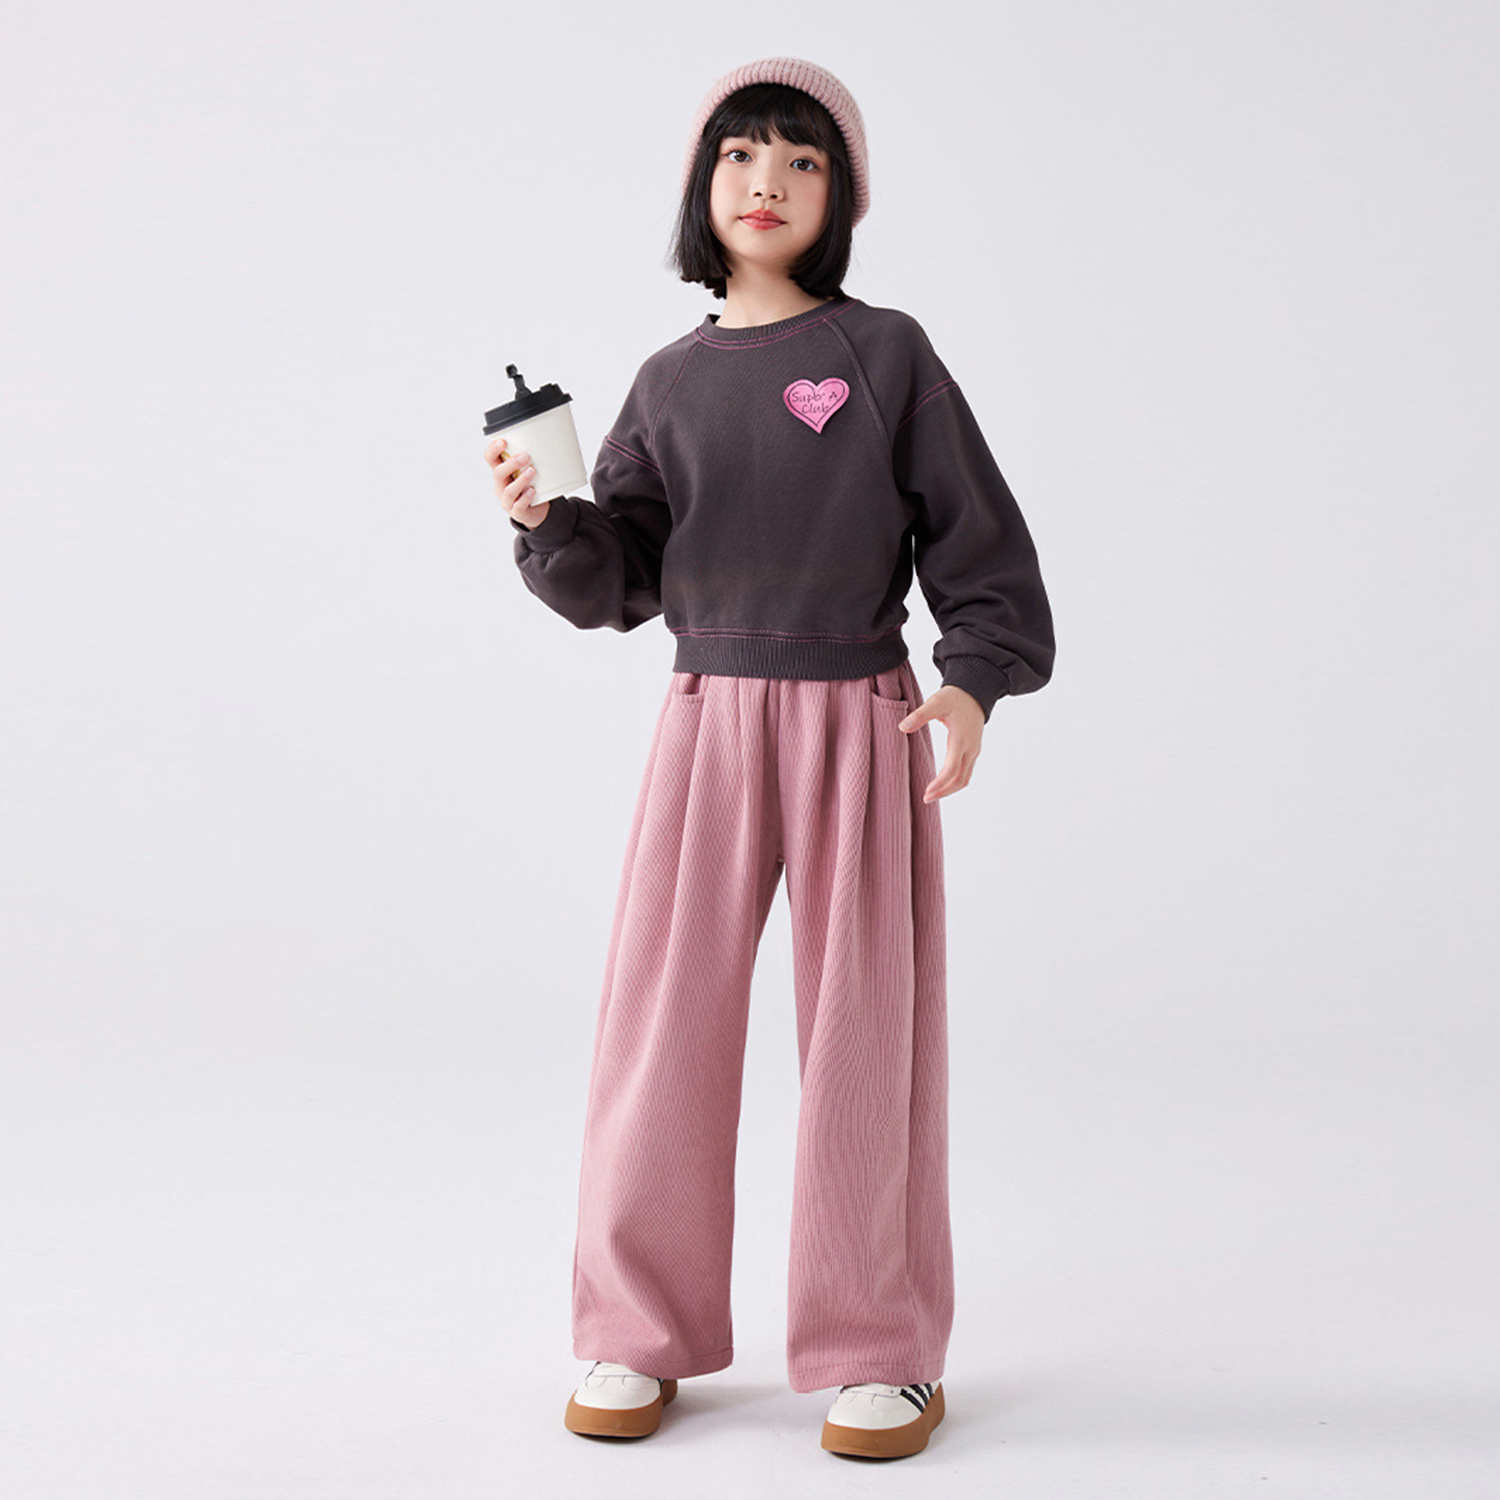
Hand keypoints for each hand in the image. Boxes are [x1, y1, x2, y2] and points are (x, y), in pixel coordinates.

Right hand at [482, 436, 550, 529]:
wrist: (537, 511)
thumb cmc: (530, 486)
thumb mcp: (526, 470)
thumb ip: (530, 458)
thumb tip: (547, 437)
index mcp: (501, 473)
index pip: (490, 459)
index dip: (493, 450)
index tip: (503, 441)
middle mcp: (501, 486)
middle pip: (498, 473)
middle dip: (511, 463)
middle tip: (525, 456)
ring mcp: (508, 501)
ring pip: (508, 491)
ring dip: (520, 480)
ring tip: (532, 471)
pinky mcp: (518, 513)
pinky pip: (519, 506)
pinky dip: (525, 498)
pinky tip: (532, 491)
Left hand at [899, 685, 984, 801]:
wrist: (975, 692)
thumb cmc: (954, 697)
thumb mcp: (936, 702)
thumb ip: (919, 715)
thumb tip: (902, 727)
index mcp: (961, 739)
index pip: (952, 769)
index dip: (940, 783)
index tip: (927, 792)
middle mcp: (971, 748)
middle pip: (960, 779)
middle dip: (944, 791)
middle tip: (926, 798)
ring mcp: (974, 751)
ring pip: (965, 778)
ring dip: (950, 790)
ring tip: (932, 795)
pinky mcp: (973, 750)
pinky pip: (966, 772)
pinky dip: (955, 782)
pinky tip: (942, 784)